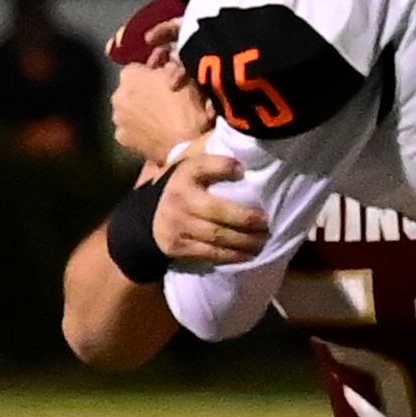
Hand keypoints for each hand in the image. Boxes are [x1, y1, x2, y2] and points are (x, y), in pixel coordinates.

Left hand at [112, 54, 212, 163]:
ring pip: (128, 109)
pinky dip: (139, 128)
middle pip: (130, 89)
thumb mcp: (185, 75)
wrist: (186, 144)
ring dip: (140, 110)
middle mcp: (117, 96)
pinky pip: (129, 128)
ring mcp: (117, 120)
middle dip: (143, 90)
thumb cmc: (188, 106)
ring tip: (161, 116)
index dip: (153, 70)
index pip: (138, 67)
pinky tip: (154, 131)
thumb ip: (170, 64)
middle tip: (164, 97)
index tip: (165, 76)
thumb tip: (164, 58)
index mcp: (129, 76)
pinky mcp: (121, 139)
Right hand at [154, 149, 269, 264]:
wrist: (148, 215)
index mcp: (185, 175)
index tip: (242, 171)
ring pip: (217, 236)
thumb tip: (245, 164)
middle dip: (246, 219)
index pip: (204, 166)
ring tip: (262, 241)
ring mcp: (178, 226)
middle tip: (266, 224)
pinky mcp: (178, 247)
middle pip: (218, 211)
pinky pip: (209, 254)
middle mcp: (180, 201)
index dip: (224, 167)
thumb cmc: (184, 186)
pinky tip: (248, 255)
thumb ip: (217, 160)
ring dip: (244, 241)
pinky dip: (231, 256)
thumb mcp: (193, 166)